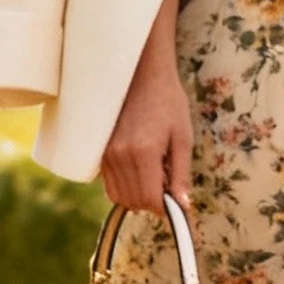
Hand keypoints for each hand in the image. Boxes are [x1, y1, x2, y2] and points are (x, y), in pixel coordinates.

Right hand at [101, 53, 192, 213]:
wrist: (141, 76)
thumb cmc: (168, 103)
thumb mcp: (183, 138)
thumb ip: (182, 175)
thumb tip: (183, 206)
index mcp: (144, 153)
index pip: (150, 200)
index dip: (166, 207)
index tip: (176, 199)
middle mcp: (120, 156)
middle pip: (134, 202)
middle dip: (153, 202)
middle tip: (167, 183)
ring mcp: (106, 155)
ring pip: (119, 197)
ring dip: (138, 196)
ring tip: (154, 174)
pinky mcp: (99, 153)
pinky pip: (109, 185)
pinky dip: (125, 187)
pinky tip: (140, 169)